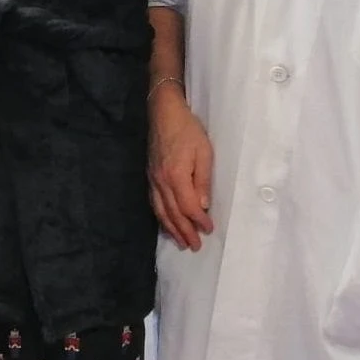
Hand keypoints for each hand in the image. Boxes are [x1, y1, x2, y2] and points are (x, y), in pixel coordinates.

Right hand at [149, 82, 214, 250]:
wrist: (164, 113)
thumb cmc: (188, 130)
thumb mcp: (204, 152)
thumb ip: (202, 181)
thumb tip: (202, 206)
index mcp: (176, 176)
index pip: (188, 206)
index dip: (199, 221)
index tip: (209, 230)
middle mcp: (161, 181)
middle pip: (173, 213)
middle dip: (185, 232)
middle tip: (195, 247)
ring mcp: (153, 179)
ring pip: (161, 211)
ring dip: (172, 229)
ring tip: (181, 242)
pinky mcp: (150, 176)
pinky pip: (154, 202)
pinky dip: (161, 217)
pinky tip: (166, 223)